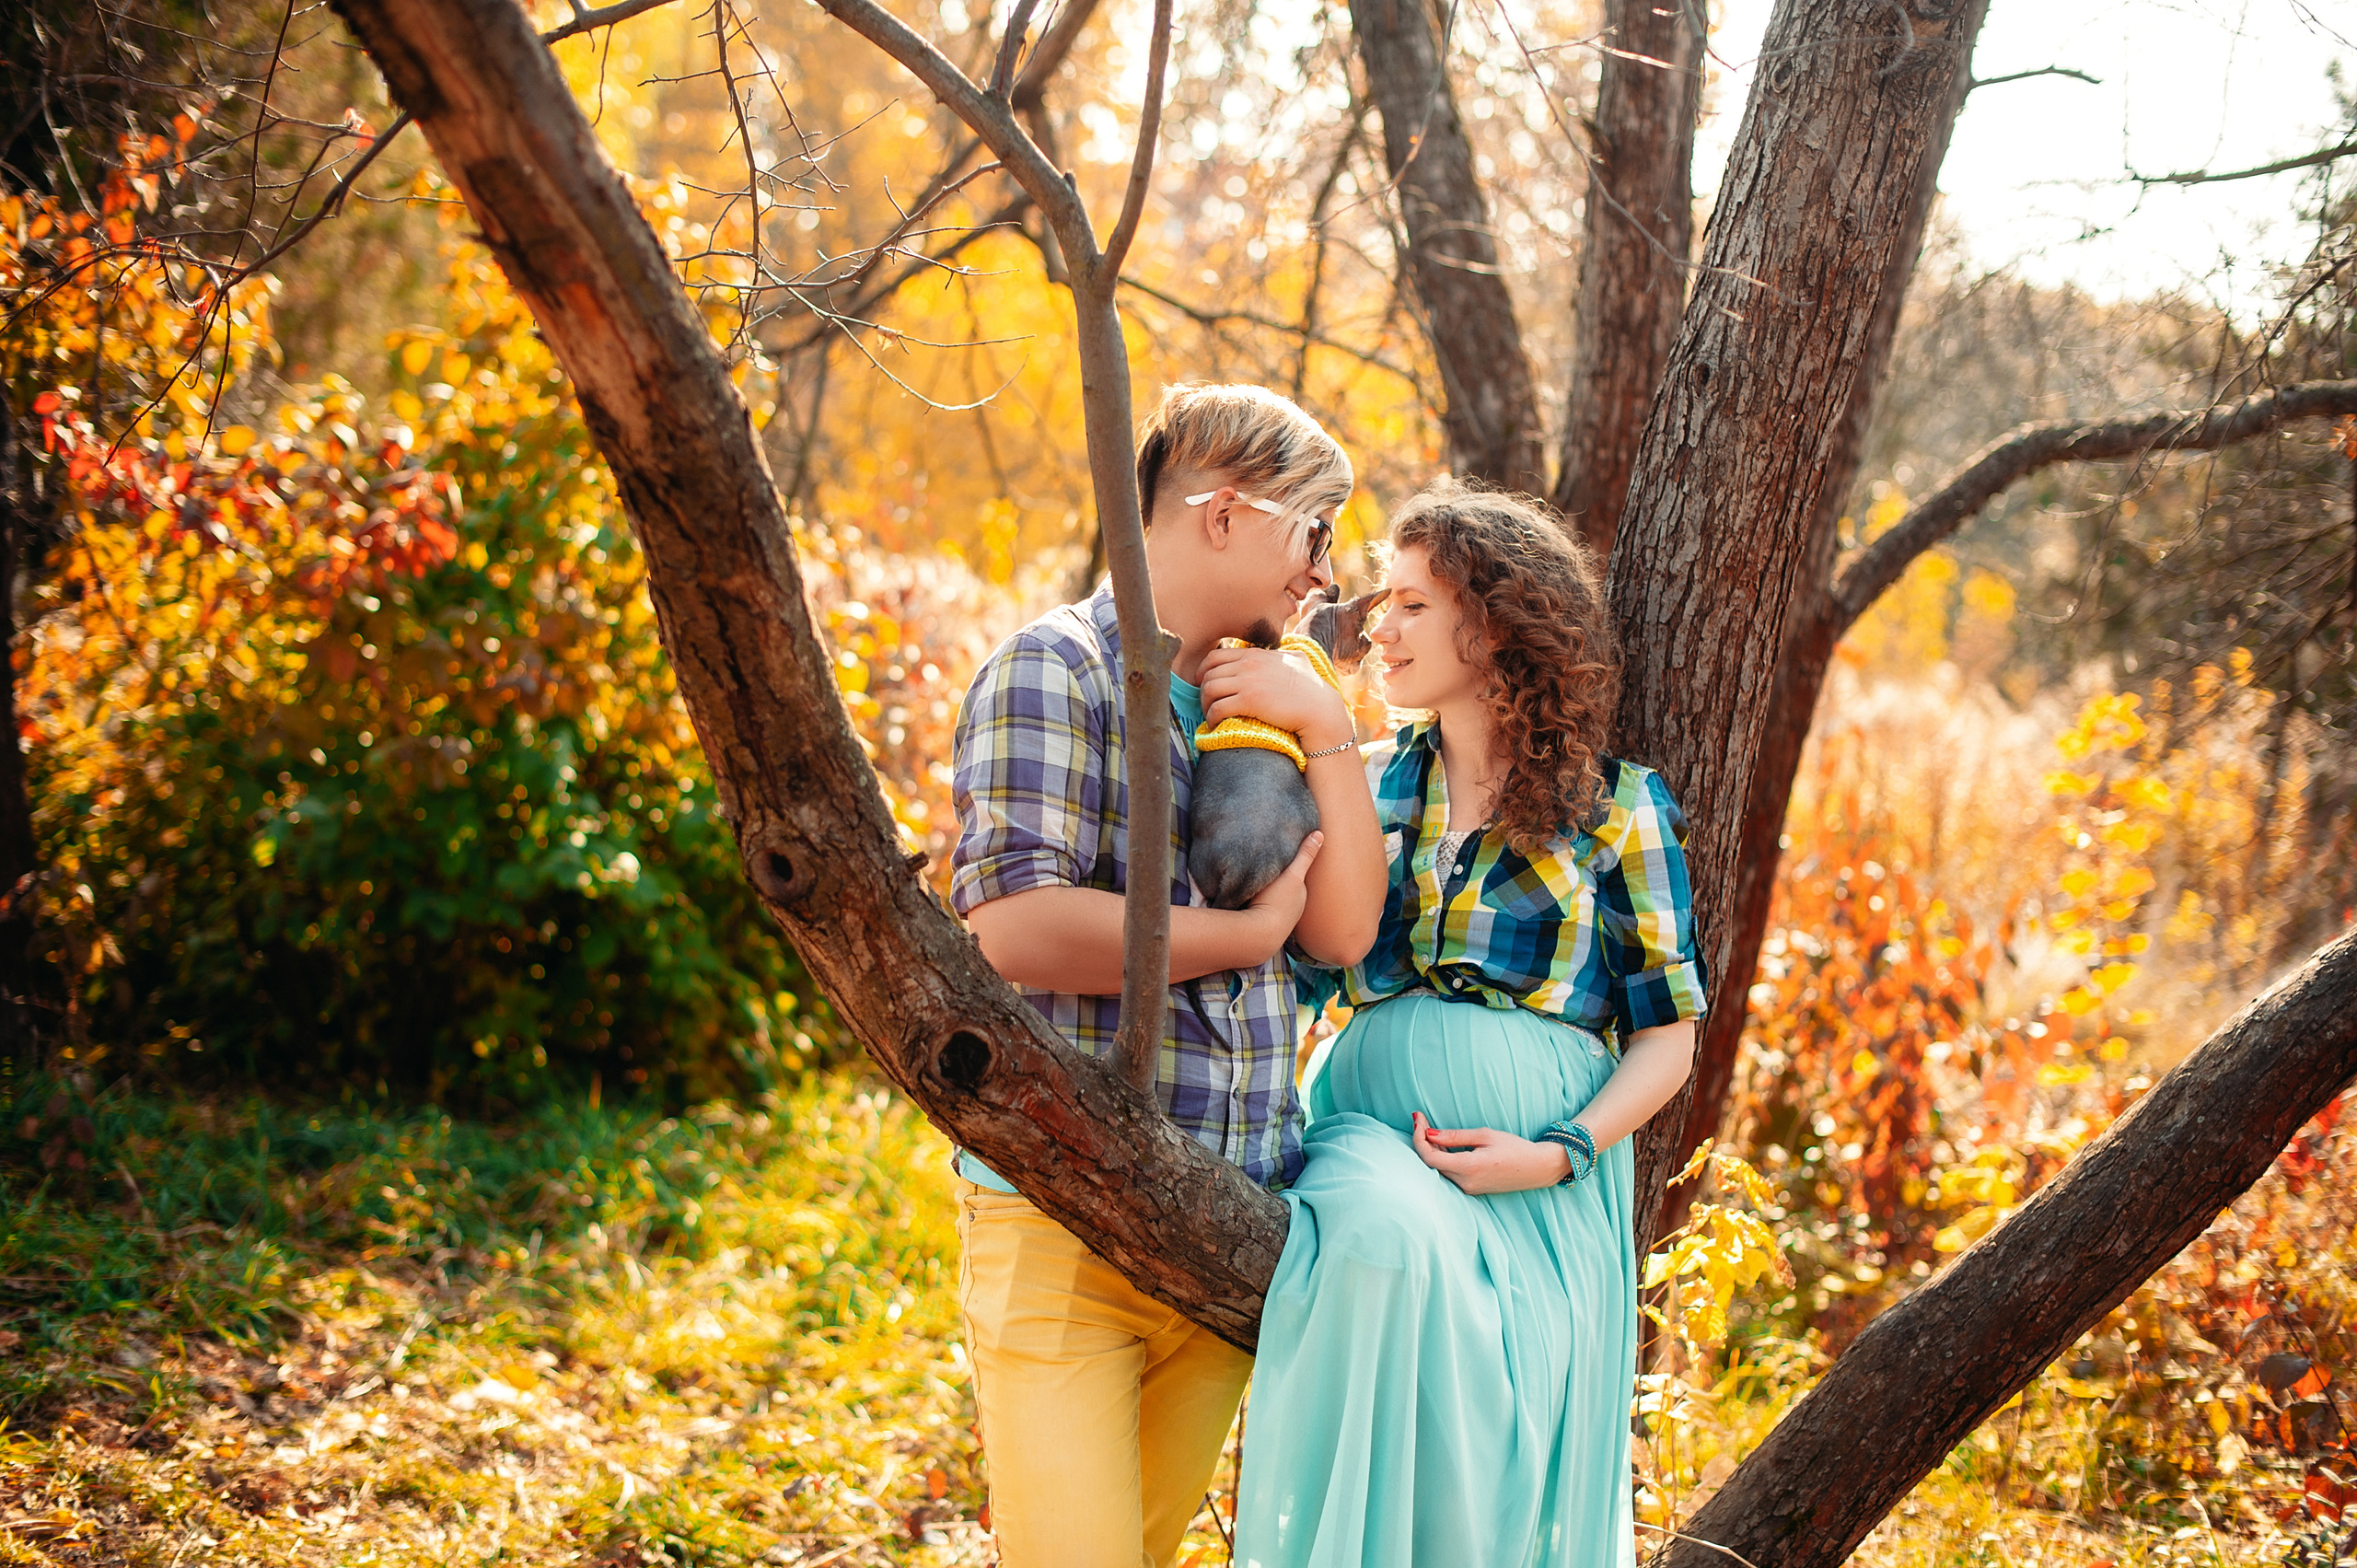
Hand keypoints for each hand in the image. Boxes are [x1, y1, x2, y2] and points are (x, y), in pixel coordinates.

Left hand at [1198, 646, 1353, 751]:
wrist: (1320, 709)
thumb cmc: (1311, 689)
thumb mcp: (1297, 661)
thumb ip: (1283, 654)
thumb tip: (1282, 651)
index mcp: (1256, 654)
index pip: (1216, 656)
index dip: (1203, 671)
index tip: (1203, 684)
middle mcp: (1249, 664)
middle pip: (1209, 674)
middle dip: (1202, 691)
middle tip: (1207, 704)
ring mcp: (1248, 681)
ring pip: (1209, 690)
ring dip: (1205, 705)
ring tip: (1211, 715)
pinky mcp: (1249, 701)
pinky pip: (1217, 708)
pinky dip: (1212, 718)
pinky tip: (1217, 724)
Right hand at [1242, 829, 1323, 954]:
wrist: (1258, 934)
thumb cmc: (1276, 902)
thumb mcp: (1292, 874)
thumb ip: (1305, 855)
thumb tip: (1321, 834)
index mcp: (1300, 897)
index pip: (1297, 879)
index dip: (1291, 869)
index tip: (1283, 859)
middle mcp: (1293, 911)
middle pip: (1286, 891)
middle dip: (1281, 883)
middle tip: (1268, 870)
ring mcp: (1279, 922)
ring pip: (1274, 903)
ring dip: (1269, 896)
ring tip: (1257, 886)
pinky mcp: (1263, 929)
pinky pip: (1262, 913)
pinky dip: (1258, 907)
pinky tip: (1248, 903)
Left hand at [1410, 1113, 1572, 1194]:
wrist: (1537, 1168)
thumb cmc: (1515, 1148)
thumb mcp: (1485, 1135)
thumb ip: (1455, 1136)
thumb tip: (1428, 1133)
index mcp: (1469, 1167)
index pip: (1429, 1157)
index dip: (1418, 1137)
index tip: (1418, 1118)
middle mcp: (1466, 1182)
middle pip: (1430, 1163)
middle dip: (1422, 1140)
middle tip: (1421, 1119)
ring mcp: (1468, 1189)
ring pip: (1438, 1169)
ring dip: (1431, 1149)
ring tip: (1430, 1128)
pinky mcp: (1471, 1189)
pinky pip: (1449, 1174)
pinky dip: (1442, 1158)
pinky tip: (1443, 1144)